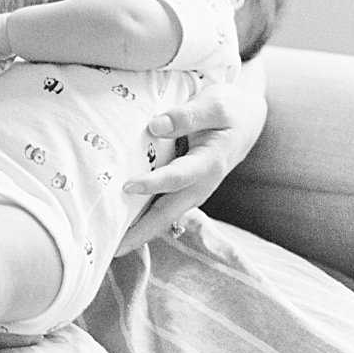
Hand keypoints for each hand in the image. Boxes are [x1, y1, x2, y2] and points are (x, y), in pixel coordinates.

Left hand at [116, 80, 266, 253]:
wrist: (246, 120)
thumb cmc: (229, 110)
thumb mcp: (215, 105)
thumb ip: (188, 116)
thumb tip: (155, 125)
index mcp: (209, 164)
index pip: (178, 177)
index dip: (153, 183)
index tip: (127, 186)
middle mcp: (200, 185)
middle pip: (166, 214)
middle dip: (139, 233)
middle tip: (111, 247)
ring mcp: (191, 191)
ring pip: (161, 217)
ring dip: (137, 232)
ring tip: (107, 245)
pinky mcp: (182, 190)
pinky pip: (160, 209)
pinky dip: (140, 220)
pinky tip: (117, 226)